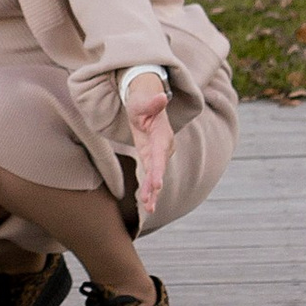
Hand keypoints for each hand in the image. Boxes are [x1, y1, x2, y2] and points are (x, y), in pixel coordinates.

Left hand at [127, 74, 171, 219]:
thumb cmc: (142, 100)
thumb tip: (160, 97)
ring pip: (156, 175)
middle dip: (154, 186)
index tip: (157, 184)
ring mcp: (158, 153)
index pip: (160, 154)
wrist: (145, 103)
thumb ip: (152, 102)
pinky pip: (151, 175)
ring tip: (149, 209)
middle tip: (149, 203)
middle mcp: (164, 146)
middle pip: (159, 168)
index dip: (158, 169)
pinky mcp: (151, 158)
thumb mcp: (142, 100)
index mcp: (162, 134)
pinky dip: (150, 189)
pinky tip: (147, 204)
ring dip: (152, 192)